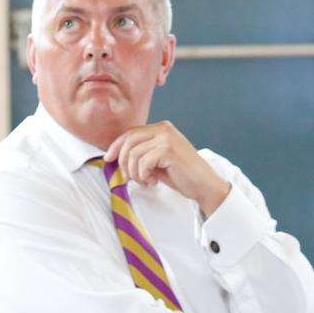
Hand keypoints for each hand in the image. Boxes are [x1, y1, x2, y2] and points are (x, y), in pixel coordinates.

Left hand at [105, 121, 230, 216]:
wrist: (205, 185)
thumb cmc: (181, 175)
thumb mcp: (157, 160)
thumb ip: (142, 153)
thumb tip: (115, 155)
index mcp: (162, 128)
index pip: (130, 133)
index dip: (116, 146)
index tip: (108, 159)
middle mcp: (164, 128)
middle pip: (129, 141)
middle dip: (124, 162)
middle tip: (130, 178)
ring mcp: (167, 137)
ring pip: (133, 153)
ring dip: (135, 172)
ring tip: (145, 181)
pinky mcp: (168, 150)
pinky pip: (143, 162)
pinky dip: (143, 175)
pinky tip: (153, 181)